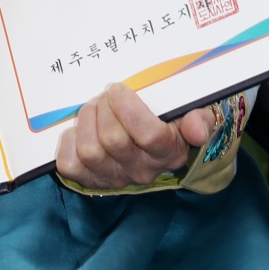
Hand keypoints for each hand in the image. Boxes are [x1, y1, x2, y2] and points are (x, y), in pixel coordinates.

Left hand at [55, 82, 215, 190]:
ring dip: (86, 120)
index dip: (127, 108)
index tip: (118, 89)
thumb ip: (199, 118)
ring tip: (93, 107)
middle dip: (103, 107)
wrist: (152, 140)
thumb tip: (197, 129)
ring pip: (90, 151)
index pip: (149, 135)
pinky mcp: (90, 180)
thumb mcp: (191, 112)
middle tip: (105, 95)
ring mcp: (115, 178)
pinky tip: (79, 130)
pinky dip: (69, 142)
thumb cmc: (168, 118)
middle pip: (113, 140)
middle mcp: (142, 171)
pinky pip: (69, 165)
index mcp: (169, 152)